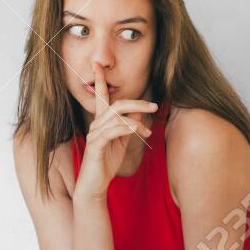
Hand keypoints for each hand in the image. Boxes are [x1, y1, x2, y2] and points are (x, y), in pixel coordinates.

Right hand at [74, 62, 158, 195]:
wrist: (95, 185)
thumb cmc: (106, 163)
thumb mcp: (121, 142)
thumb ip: (128, 127)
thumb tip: (138, 113)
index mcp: (102, 122)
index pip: (101, 97)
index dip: (100, 80)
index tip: (97, 65)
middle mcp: (96, 124)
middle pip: (116, 104)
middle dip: (137, 103)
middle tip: (154, 106)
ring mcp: (95, 134)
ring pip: (115, 116)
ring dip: (136, 118)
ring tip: (149, 126)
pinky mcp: (96, 145)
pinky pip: (111, 131)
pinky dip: (126, 128)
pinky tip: (137, 130)